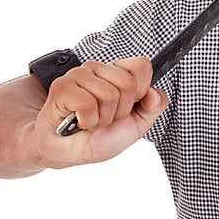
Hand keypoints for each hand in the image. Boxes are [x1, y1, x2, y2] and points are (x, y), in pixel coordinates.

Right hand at [31, 57, 169, 168]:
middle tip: (105, 117)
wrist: (70, 152)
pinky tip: (79, 121)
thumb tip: (156, 93)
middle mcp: (98, 68)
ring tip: (91, 120)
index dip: (141, 90)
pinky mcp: (62, 87)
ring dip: (103, 118)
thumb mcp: (137, 125)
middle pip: (127, 83)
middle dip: (120, 110)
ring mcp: (79, 75)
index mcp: (117, 72)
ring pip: (109, 95)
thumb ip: (153, 107)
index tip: (129, 106)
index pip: (141, 65)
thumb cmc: (100, 136)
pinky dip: (88, 121)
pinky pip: (88, 104)